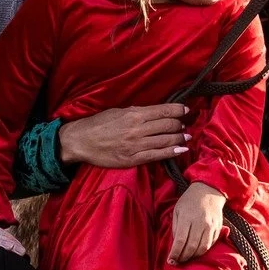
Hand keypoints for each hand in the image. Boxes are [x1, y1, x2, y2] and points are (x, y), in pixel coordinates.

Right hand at [59, 104, 189, 169]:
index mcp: (134, 114)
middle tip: (185, 124)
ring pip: (165, 140)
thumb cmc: (99, 124)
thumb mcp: (118, 111)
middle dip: (179, 124)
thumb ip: (137, 112)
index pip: (163, 110)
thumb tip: (155, 112)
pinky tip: (181, 150)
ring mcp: (136, 145)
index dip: (178, 110)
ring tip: (187, 136)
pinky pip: (157, 156)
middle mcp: (137, 129)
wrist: (81, 141)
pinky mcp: (133, 159)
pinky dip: (171, 152)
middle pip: (167, 125)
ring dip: (179, 138)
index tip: (186, 110)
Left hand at [168, 182, 225, 264]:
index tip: (170, 261)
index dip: (175, 253)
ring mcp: (211, 226)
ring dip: (193, 256)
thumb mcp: (177, 210)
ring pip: (202, 248)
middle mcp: (200, 223)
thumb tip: (175, 245)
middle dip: (183, 257)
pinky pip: (210, 244)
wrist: (208, 191)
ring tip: (186, 258)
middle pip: (191, 247)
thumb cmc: (189, 200)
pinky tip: (196, 251)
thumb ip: (176, 227)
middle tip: (178, 261)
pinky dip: (203, 251)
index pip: (180, 241)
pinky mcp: (218, 228)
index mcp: (187, 218)